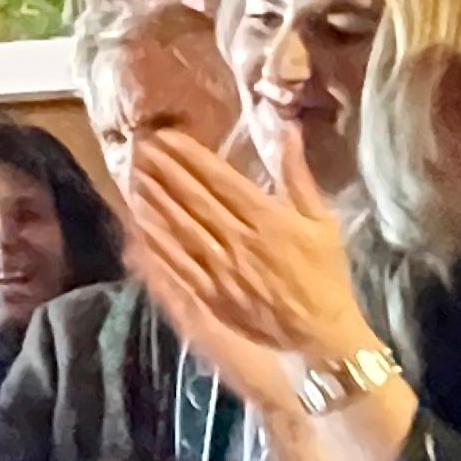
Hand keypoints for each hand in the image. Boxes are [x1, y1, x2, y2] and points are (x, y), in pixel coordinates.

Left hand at [123, 129, 383, 409]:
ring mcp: (221, 270)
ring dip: (156, 203)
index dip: (190, 157)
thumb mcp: (320, 219)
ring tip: (135, 179)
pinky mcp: (211, 296)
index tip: (167, 138)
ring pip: (181, 230)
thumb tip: (287, 129)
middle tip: (141, 150)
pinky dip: (158, 245)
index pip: (219, 180)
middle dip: (165, 172)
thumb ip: (297, 175)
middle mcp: (239, 240)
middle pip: (194, 200)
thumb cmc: (324, 273)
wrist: (321, 332)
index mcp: (267, 218)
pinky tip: (141, 227)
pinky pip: (178, 266)